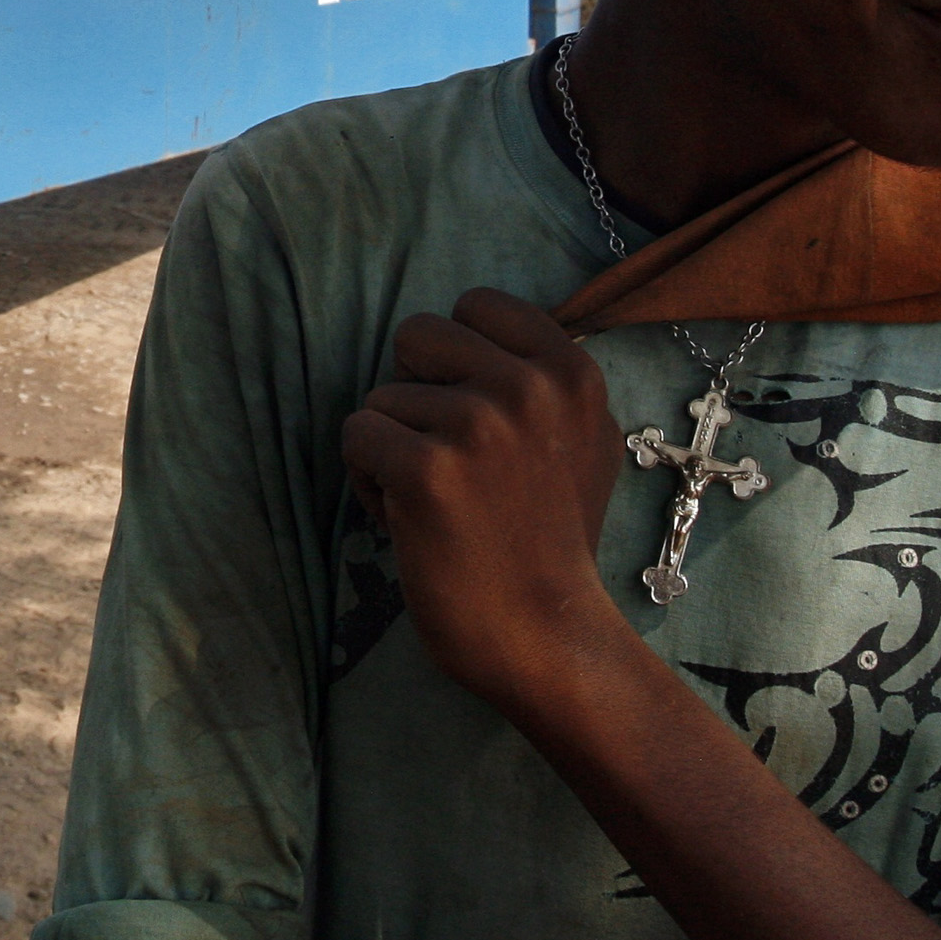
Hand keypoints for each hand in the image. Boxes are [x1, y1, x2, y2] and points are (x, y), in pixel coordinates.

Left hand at [340, 289, 630, 709]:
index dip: (455, 359)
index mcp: (570, 371)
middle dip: (417, 394)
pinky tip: (409, 522)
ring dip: (394, 449)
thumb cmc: (553, 540)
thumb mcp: (583, 439)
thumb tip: (485, 323)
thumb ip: (545, 378)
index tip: (475, 414)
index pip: (475, 304)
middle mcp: (528, 387)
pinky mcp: (425, 470)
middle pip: (417, 336)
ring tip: (439, 503)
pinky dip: (368, 482)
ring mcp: (477, 425)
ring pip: (382, 396)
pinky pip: (357, 436)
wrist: (546, 635)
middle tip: (450, 459)